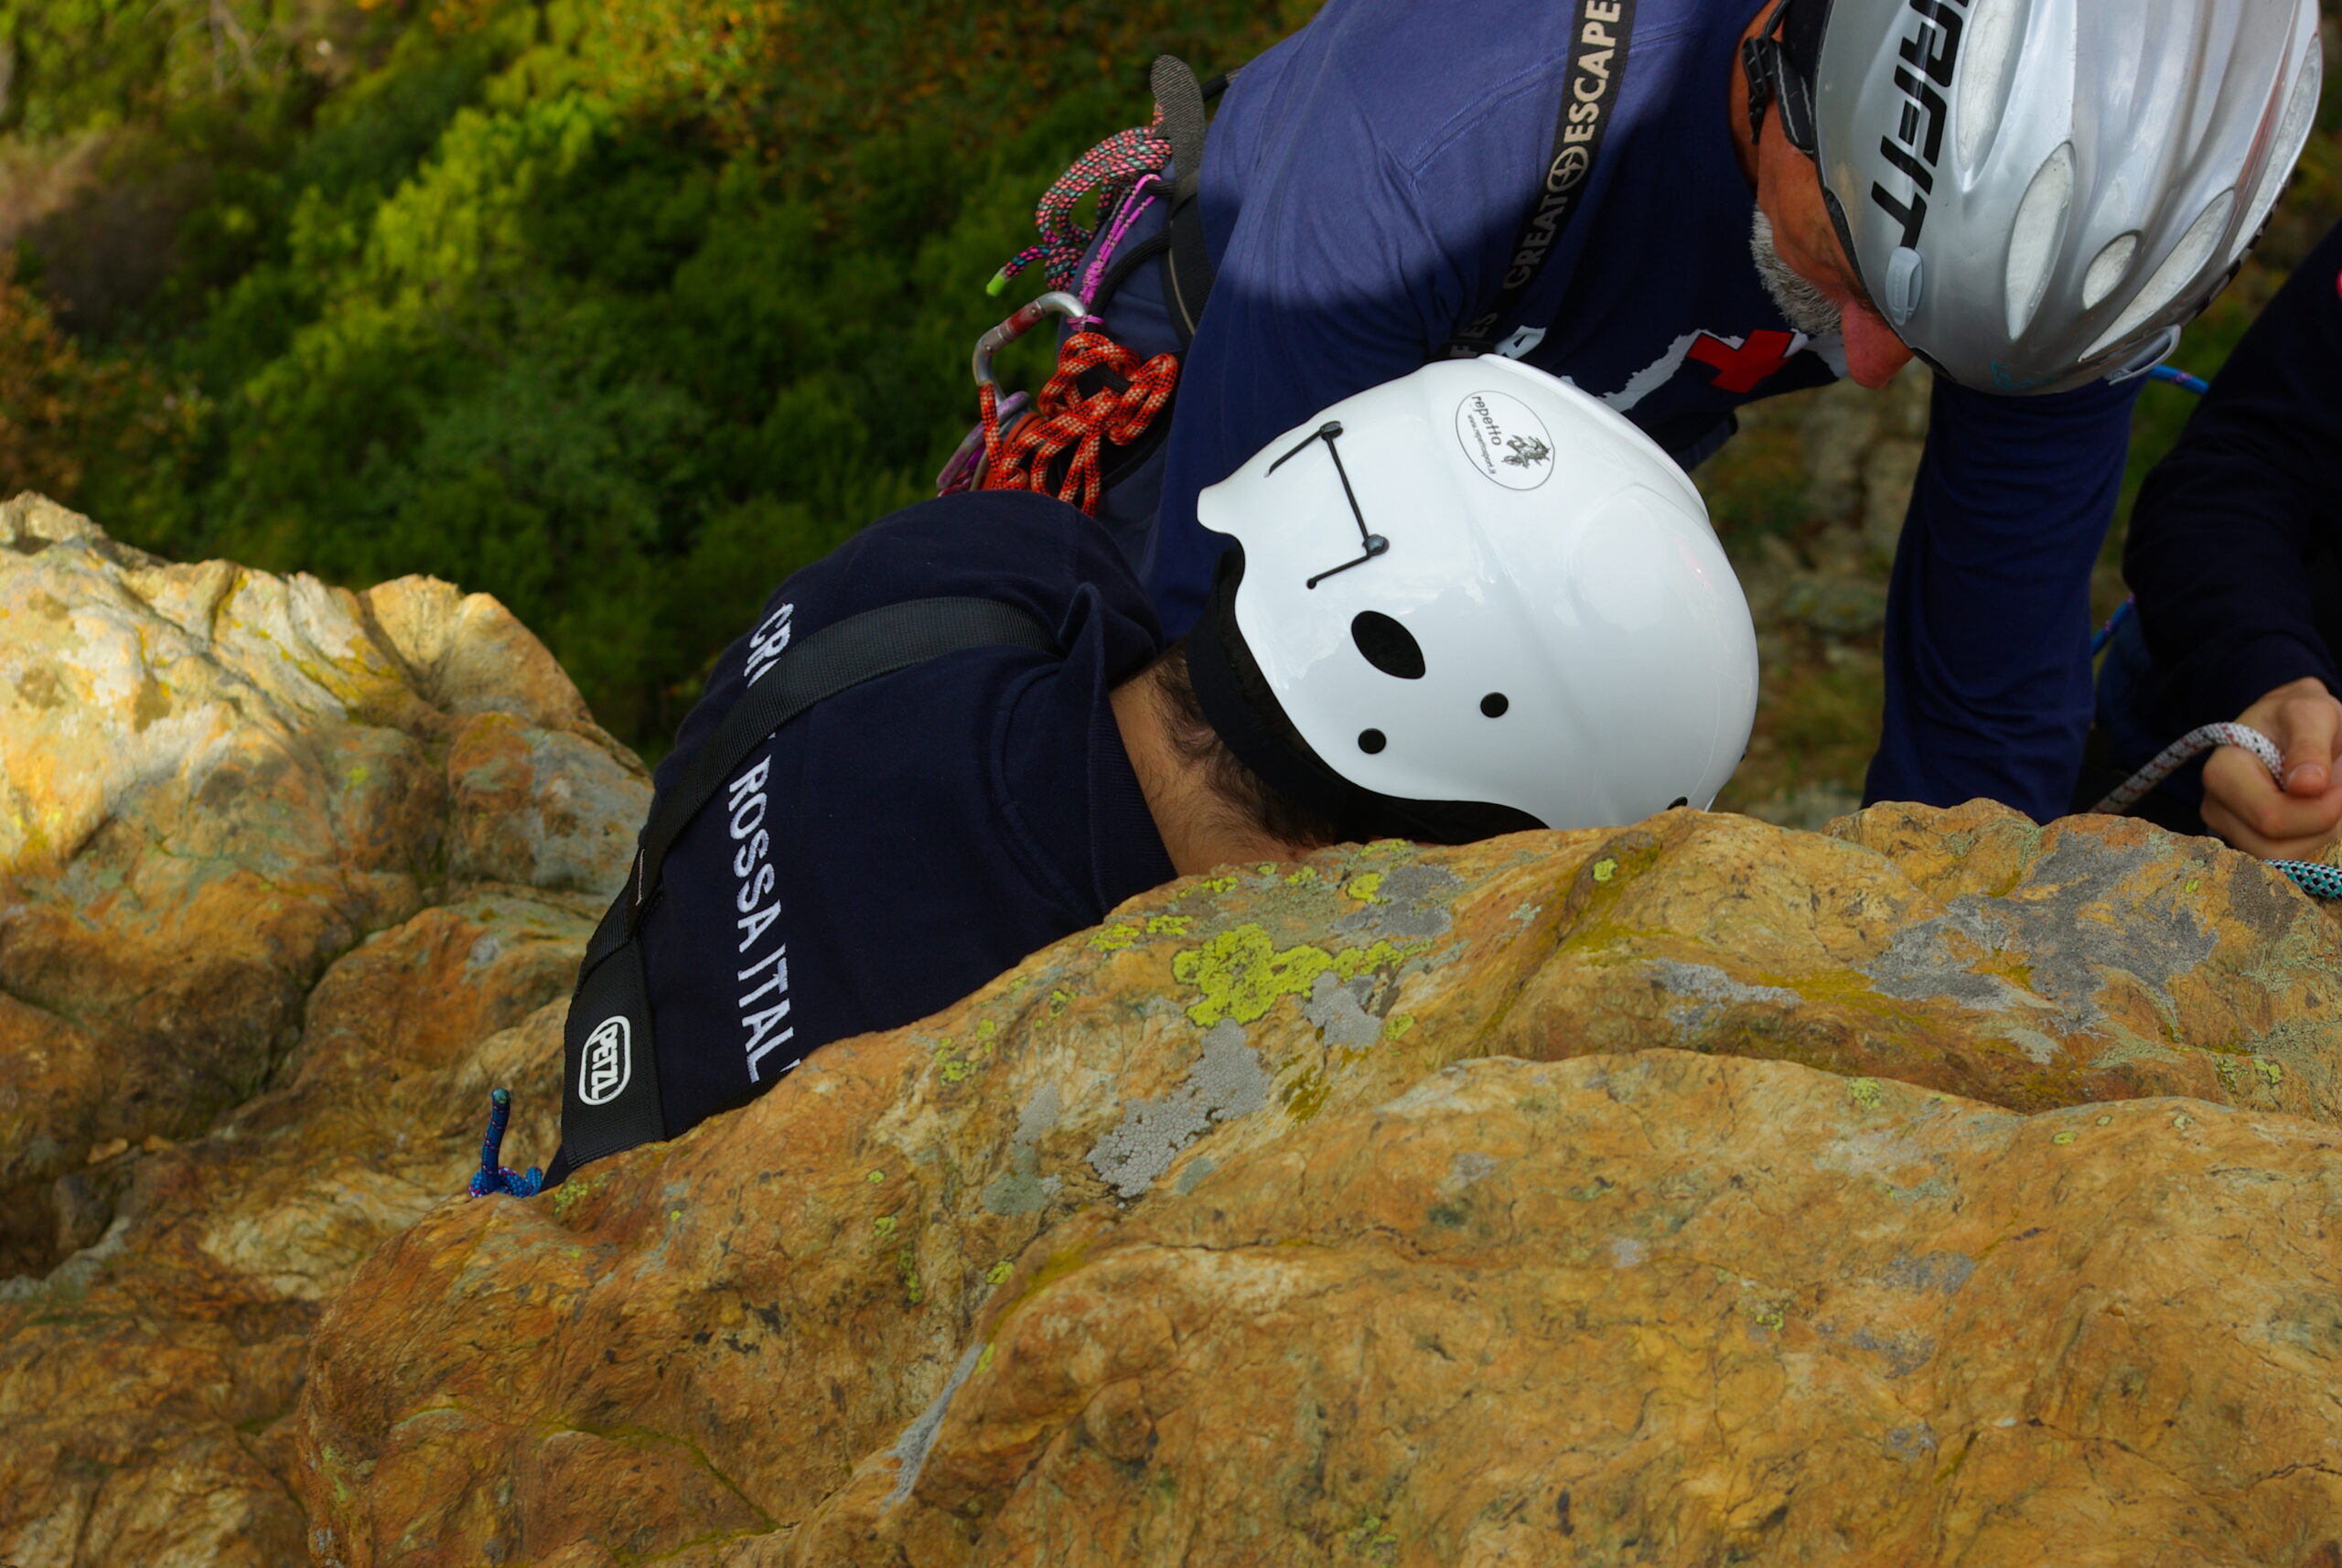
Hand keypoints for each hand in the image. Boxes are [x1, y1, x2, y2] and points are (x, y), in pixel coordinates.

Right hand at [2200, 676, 2341, 858]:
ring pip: (2283, 860)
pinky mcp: (2248, 843)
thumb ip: (2309, 745)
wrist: (2288, 726)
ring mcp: (2230, 830)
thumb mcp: (2311, 714)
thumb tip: (2307, 786)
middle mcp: (2216, 808)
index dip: (2318, 811)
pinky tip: (2318, 815)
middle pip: (2275, 848)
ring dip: (2320, 837)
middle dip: (2321, 828)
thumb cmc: (2297, 716)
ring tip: (2327, 802)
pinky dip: (2313, 842)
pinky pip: (2287, 861)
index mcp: (2222, 774)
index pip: (2270, 818)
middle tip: (2339, 795)